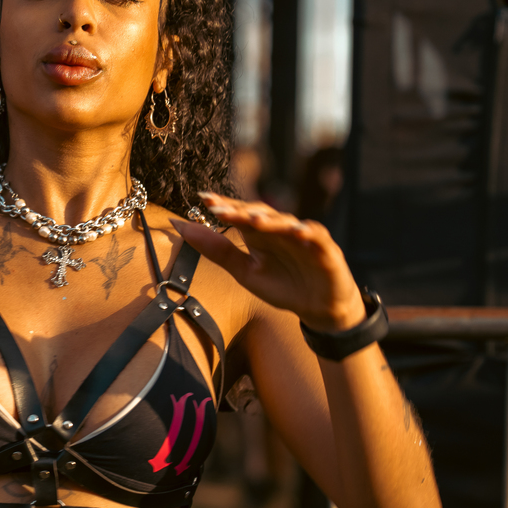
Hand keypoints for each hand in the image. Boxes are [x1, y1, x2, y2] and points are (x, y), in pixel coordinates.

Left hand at [171, 192, 364, 332]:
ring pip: (285, 222)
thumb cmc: (282, 286)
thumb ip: (217, 251)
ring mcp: (302, 236)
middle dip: (239, 210)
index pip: (239, 214)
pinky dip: (307, 233)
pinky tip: (297, 233)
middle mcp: (279, 230)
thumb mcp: (245, 272)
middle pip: (259, 214)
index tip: (202, 199)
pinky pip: (316, 236)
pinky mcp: (325, 248)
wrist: (319, 308)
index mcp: (259, 234)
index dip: (223, 205)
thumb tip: (181, 227)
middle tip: (217, 208)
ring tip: (252, 220)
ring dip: (270, 220)